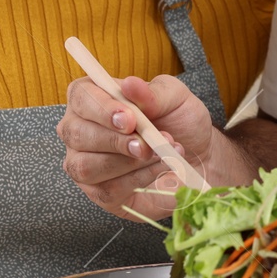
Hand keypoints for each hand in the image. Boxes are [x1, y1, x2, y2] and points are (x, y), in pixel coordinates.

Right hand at [58, 73, 215, 222]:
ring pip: (86, 166)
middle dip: (113, 140)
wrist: (199, 156)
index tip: (129, 119)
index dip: (101, 109)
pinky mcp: (100, 193)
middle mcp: (81, 130)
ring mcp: (85, 164)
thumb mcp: (175, 98)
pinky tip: (160, 168)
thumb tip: (130, 84)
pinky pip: (108, 189)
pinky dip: (139, 178)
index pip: (80, 97)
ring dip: (127, 162)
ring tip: (159, 154)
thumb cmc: (180, 121)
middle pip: (76, 134)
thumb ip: (153, 92)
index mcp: (94, 98)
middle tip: (146, 143)